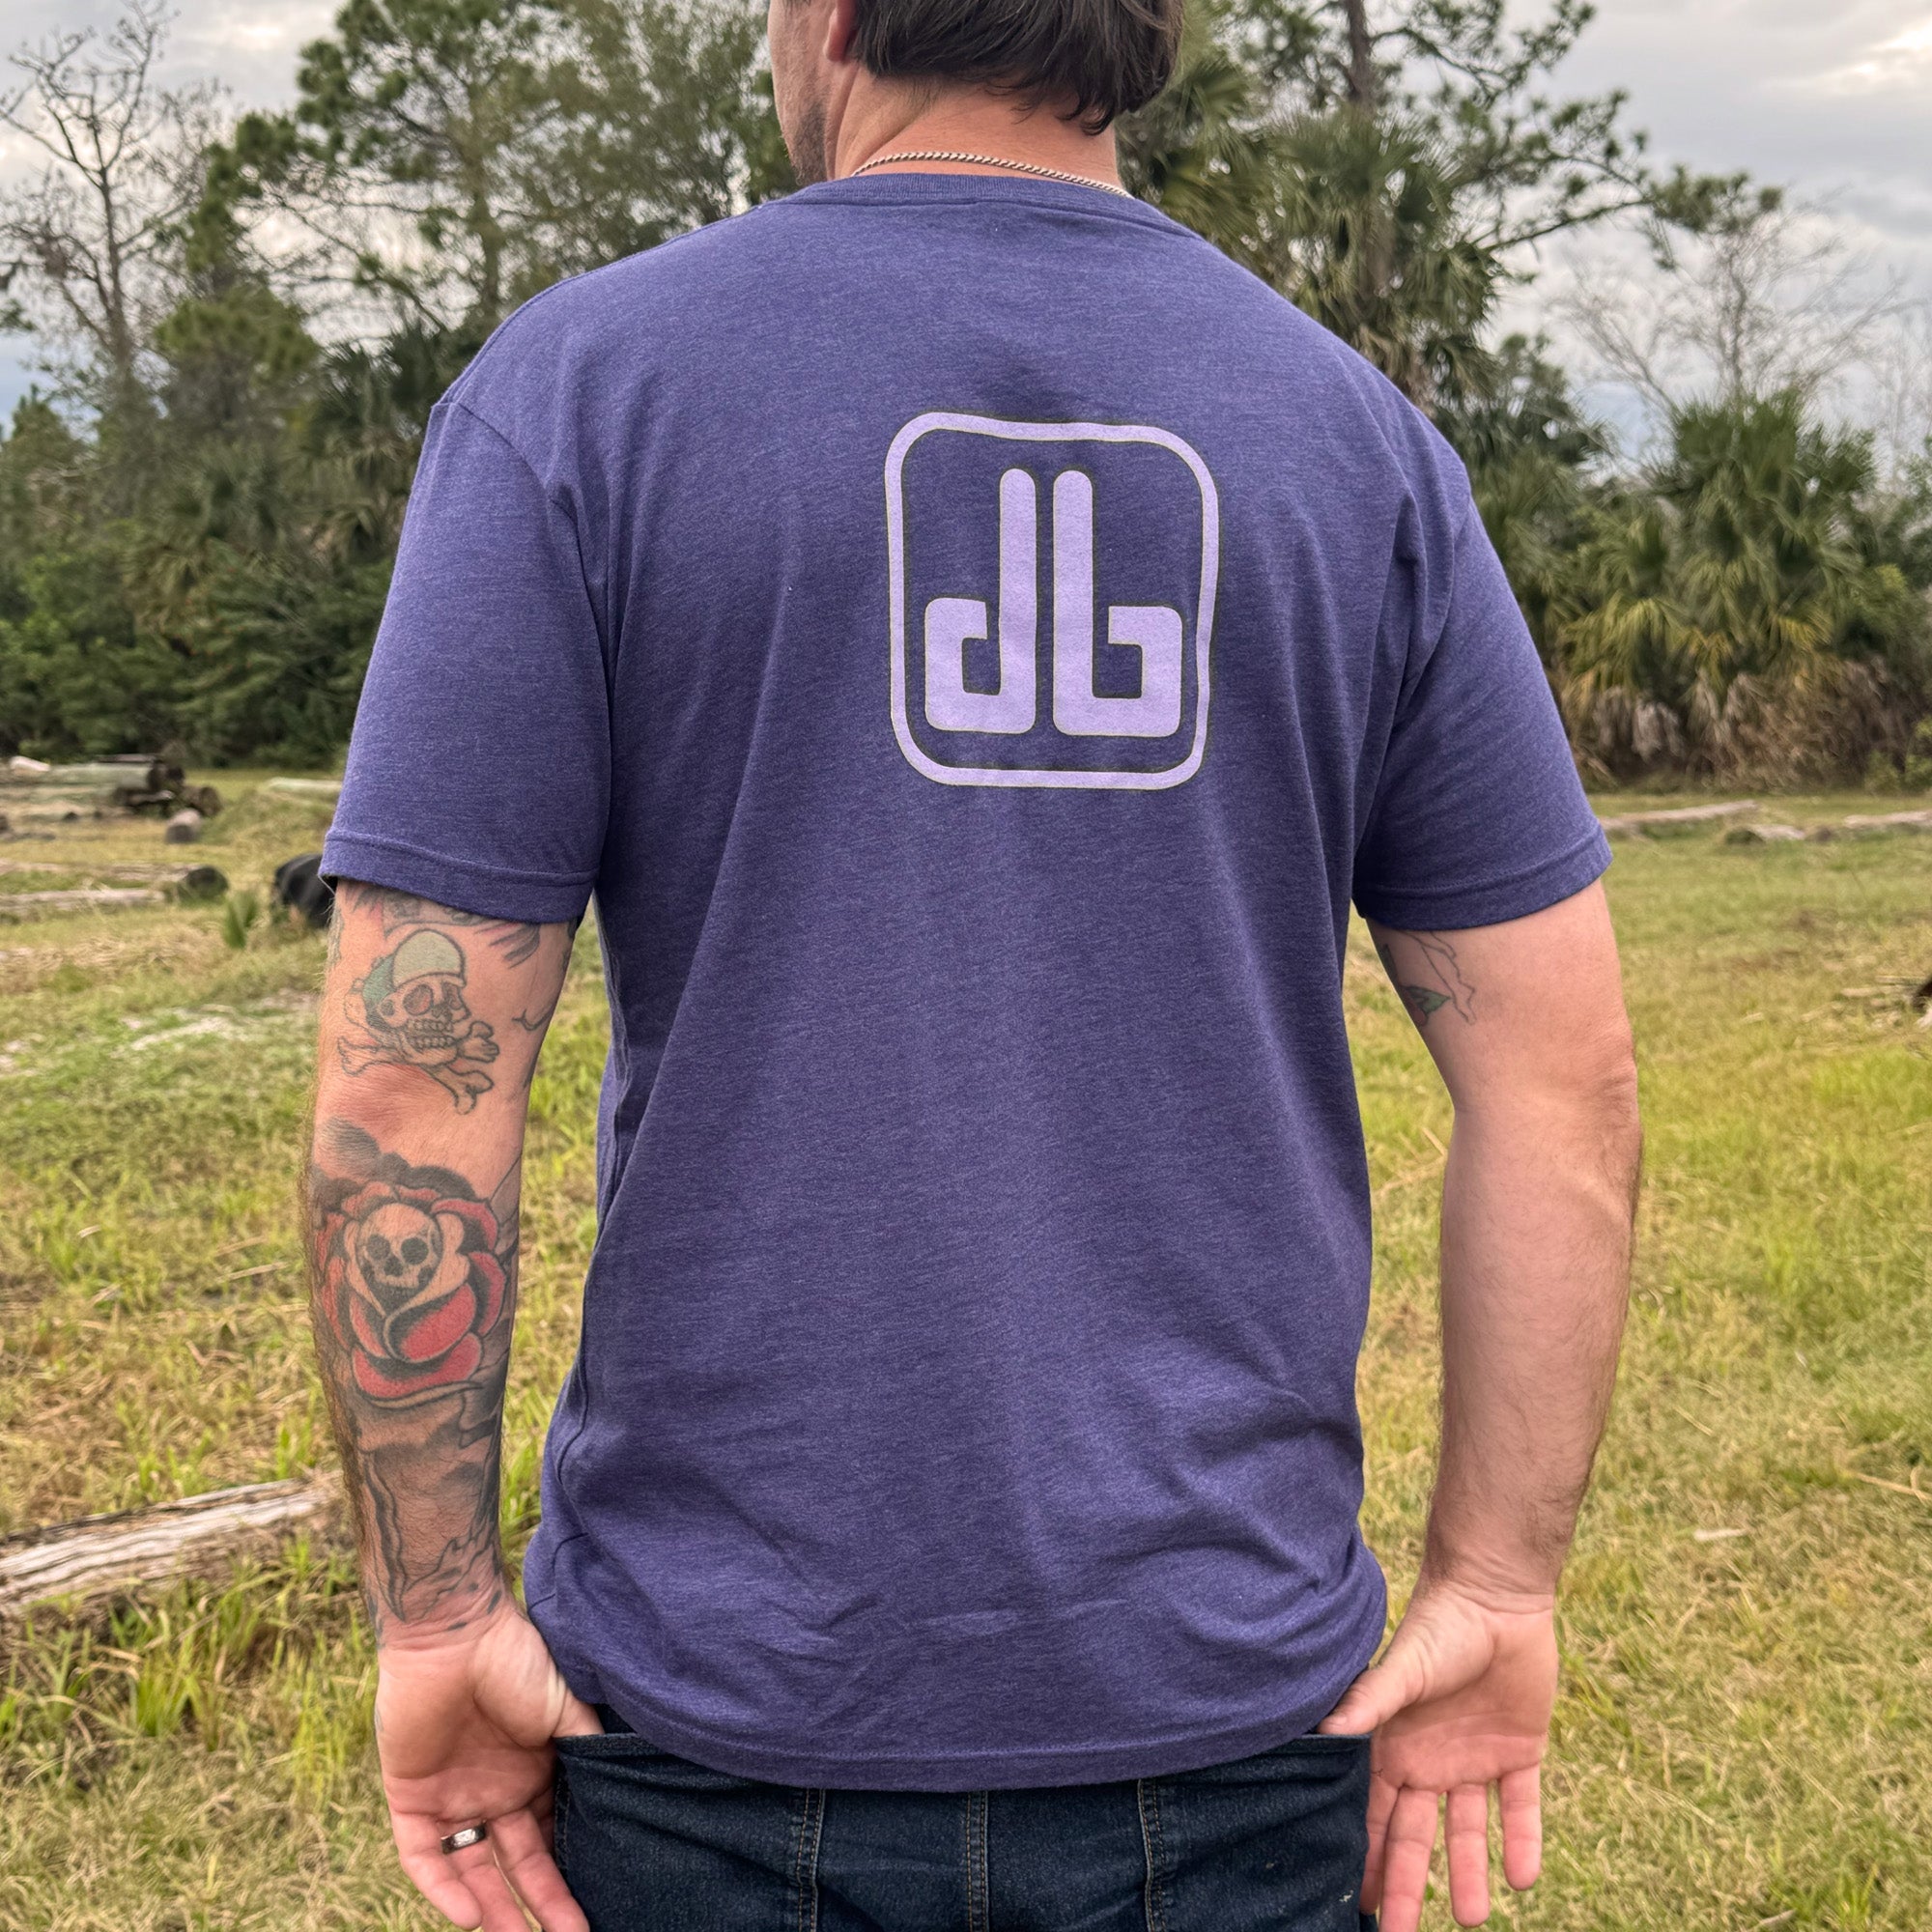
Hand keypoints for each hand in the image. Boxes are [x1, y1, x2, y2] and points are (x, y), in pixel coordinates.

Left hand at [376, 1600, 603, 1931]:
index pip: (552, 1839)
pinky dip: (442, 1888)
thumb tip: (621, 1792)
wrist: (455, 1632)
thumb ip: (588, 1751)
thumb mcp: (568, 1707)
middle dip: (543, 1906)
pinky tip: (468, 1916)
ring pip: (472, 1872)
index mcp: (534, 1772)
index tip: (594, 1908)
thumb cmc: (518, 1660)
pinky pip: (422, 1856)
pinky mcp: (410, 1797)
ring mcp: (452, 1797)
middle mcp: (495, 1792)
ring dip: (493, 1912)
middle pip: (518, 1864)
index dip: (570, 1874)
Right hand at [1318, 1577, 1557, 1930]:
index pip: (1377, 1815)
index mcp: (1395, 1748)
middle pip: (1417, 1836)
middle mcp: (1430, 1762)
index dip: (1368, 1857)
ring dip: (1470, 1873)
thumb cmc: (1438, 1628)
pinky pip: (1520, 1807)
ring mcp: (1475, 1760)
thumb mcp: (1401, 1670)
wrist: (1496, 1598)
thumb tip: (1326, 1734)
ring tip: (1473, 1918)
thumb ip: (1368, 1704)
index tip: (1358, 1904)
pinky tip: (1522, 1879)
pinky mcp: (1520, 1753)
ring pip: (1469, 1831)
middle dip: (1408, 1885)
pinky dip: (1522, 1841)